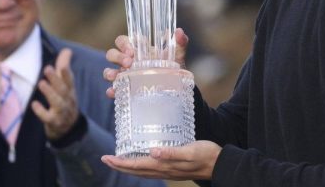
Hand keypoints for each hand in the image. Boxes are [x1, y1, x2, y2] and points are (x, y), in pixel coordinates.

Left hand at [31, 48, 78, 139]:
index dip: (66, 72)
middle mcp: (67, 100)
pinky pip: (48, 118)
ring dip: (50, 93)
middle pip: (63, 89)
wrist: (67, 127)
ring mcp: (61, 112)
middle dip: (56, 79)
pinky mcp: (54, 122)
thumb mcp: (66, 84)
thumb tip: (67, 50)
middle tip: (47, 68)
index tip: (62, 64)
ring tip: (41, 83)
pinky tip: (34, 104)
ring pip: (58, 102)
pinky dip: (41, 111)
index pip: (69, 79)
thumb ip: (64, 67)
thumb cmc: (64, 100)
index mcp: (69, 90)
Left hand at [100, 140, 220, 179]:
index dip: (120, 162)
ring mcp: (167, 172)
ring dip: (128, 168)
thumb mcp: (190, 151)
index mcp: (164, 165)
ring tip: (118, 162)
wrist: (219, 164)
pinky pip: (150, 171)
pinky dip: (140, 167)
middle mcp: (163, 171)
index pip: (137, 165)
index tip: (107, 158)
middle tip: (106, 159)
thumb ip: (172, 153)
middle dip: (119, 166)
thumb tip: (153, 152)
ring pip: (142, 172)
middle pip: (136, 171)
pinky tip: (141, 161)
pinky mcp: (172, 169)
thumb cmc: (205, 155)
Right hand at [103, 28, 188, 98]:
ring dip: (109, 73)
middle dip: (117, 57)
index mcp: (137, 49)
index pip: (123, 41)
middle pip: (112, 54)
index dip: (124, 43)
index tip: (132, 50)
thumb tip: (179, 31)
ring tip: (117, 76)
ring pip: (108, 71)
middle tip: (129, 63)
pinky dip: (112, 90)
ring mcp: (125, 75)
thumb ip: (180, 42)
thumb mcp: (177, 54)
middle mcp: (128, 61)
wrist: (176, 86)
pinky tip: (114, 92)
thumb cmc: (172, 65)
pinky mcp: (125, 89)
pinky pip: (113, 89)